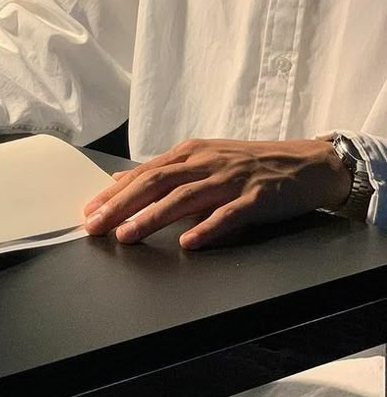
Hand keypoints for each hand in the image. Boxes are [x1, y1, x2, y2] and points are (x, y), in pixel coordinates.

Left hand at [83, 138, 351, 249]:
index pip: (144, 173)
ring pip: (185, 197)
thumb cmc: (247, 164)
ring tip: (126, 235)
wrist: (306, 163)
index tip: (88, 211)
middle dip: (121, 205)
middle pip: (156, 182)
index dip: (114, 193)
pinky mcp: (257, 197)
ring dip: (152, 217)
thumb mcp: (200, 160)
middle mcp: (206, 162)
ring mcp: (231, 179)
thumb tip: (118, 180)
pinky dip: (207, 228)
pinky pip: (229, 214)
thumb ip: (161, 172)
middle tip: (94, 226)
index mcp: (190, 153)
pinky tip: (189, 243)